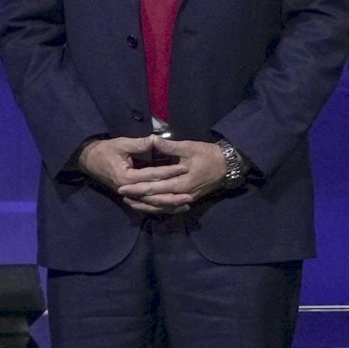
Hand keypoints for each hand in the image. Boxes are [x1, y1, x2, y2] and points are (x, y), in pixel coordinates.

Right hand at [77, 136, 217, 214]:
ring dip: (169, 205)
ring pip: (152, 205)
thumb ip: (140, 144)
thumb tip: (156, 139)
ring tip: (186, 204)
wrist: (89, 160)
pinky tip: (173, 207)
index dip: (169, 171)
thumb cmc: (105, 150)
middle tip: (191, 195)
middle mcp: (128, 190)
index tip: (184, 167)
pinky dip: (160, 207)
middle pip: (154, 196)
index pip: (153, 175)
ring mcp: (128, 196)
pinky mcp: (130, 197)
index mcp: (127, 177)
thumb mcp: (121, 143)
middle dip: (173, 196)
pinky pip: (147, 206)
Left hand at [113, 137, 227, 213]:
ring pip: (162, 206)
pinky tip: (148, 205)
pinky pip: (170, 207)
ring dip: (146, 205)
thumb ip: (169, 147)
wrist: (227, 165)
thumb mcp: (188, 147)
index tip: (122, 187)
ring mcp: (186, 199)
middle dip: (137, 198)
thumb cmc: (208, 154)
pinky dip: (158, 207)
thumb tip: (152, 140)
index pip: (154, 187)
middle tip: (121, 194)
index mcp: (181, 182)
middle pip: (155, 200)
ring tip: (131, 201)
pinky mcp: (189, 199)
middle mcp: (182, 195)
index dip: (136, 188)